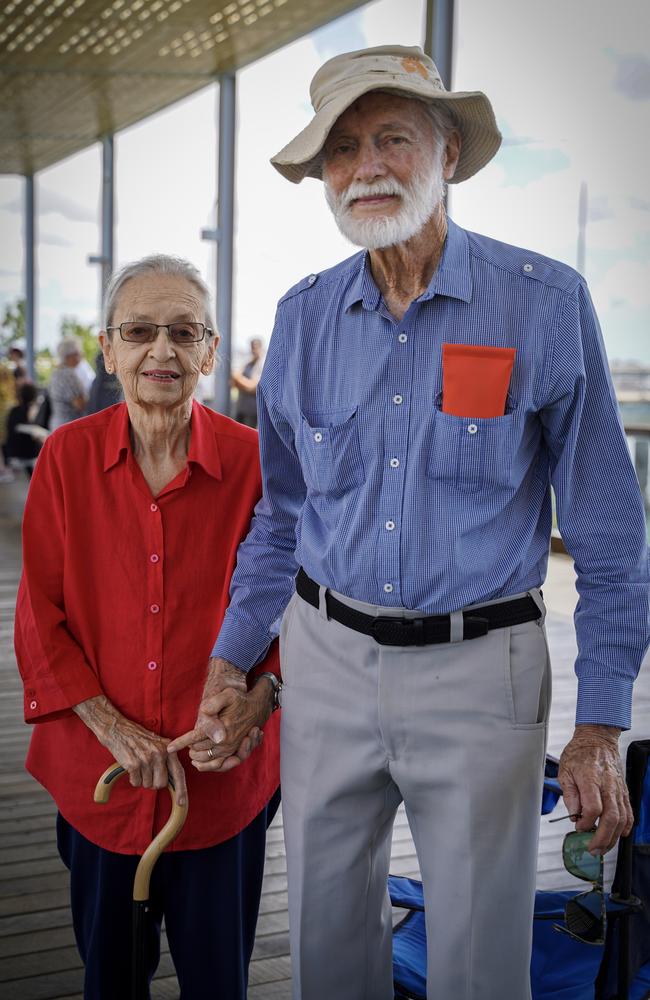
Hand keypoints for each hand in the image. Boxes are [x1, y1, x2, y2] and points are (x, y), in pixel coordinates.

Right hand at [73, 695, 186, 805]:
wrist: (117, 729)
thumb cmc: (138, 738)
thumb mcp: (157, 744)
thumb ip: (166, 759)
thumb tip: (172, 781)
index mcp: (168, 749)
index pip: (179, 772)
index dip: (181, 789)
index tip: (181, 802)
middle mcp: (160, 754)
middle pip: (161, 784)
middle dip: (153, 783)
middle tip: (146, 772)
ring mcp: (147, 759)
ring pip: (147, 785)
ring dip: (141, 779)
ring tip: (138, 765)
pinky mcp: (133, 764)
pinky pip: (136, 783)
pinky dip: (133, 779)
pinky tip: (130, 767)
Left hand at [167, 675, 273, 771]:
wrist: (255, 708)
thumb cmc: (239, 700)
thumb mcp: (227, 695)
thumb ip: (213, 704)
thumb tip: (203, 717)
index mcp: (223, 729)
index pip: (195, 738)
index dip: (181, 742)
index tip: (169, 748)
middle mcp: (226, 743)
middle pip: (200, 750)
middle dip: (189, 748)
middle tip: (181, 745)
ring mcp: (230, 749)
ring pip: (207, 760)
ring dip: (197, 758)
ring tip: (190, 752)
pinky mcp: (233, 753)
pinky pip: (218, 765)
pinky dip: (207, 766)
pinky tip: (199, 764)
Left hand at [558, 724, 633, 854]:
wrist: (597, 740)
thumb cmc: (579, 754)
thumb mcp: (564, 771)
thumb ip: (569, 795)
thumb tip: (574, 815)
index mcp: (591, 779)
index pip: (593, 807)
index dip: (586, 822)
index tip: (578, 827)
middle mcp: (608, 786)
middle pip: (611, 817)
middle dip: (602, 838)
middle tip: (592, 849)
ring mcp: (618, 790)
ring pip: (621, 819)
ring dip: (613, 837)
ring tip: (602, 848)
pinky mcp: (624, 792)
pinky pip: (629, 813)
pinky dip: (625, 827)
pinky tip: (619, 835)